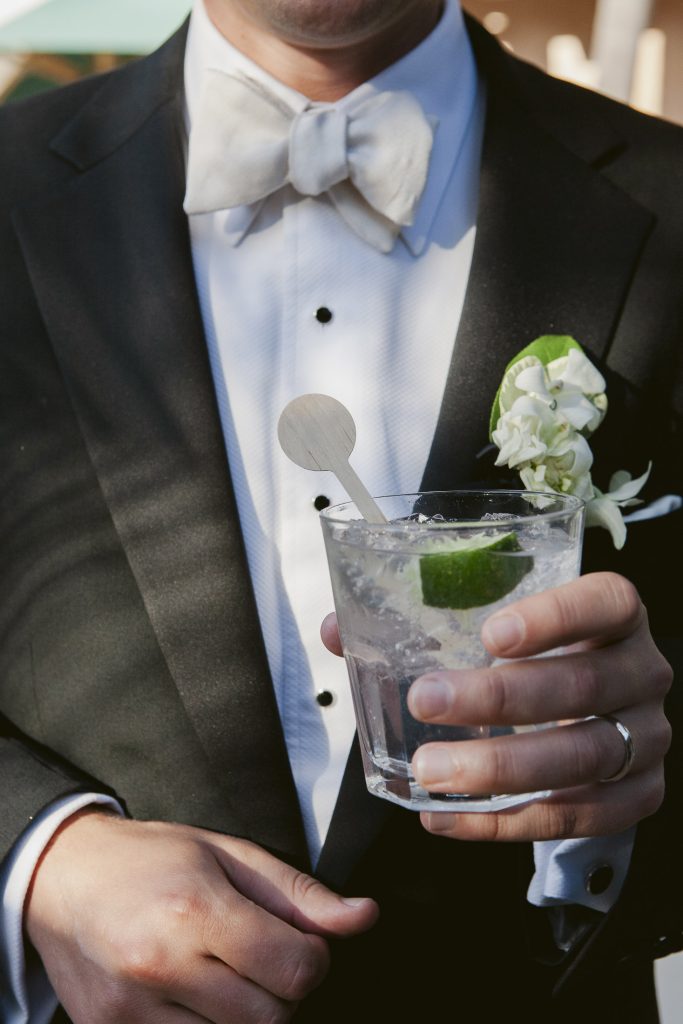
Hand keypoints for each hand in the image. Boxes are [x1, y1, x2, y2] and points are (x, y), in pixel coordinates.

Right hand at [25, 811, 377, 1023]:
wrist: (64, 879)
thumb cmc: (151, 858)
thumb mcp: (229, 854)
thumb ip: (298, 894)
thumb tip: (365, 917)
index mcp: (198, 910)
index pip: (297, 969)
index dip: (313, 959)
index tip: (296, 942)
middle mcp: (163, 965)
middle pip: (271, 1018)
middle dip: (281, 990)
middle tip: (258, 956)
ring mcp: (133, 1011)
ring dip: (244, 1012)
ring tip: (221, 971)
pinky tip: (192, 992)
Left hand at [322, 572, 671, 841]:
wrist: (595, 717)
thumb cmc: (535, 660)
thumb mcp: (495, 629)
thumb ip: (420, 622)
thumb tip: (337, 629)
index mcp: (614, 614)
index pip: (603, 602)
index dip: (554, 616)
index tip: (491, 633)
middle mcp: (641, 671)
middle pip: (582, 684)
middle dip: (500, 698)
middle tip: (426, 702)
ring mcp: (645, 736)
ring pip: (580, 756)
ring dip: (498, 766)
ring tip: (428, 771)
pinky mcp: (637, 794)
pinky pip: (575, 817)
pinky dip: (506, 822)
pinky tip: (446, 818)